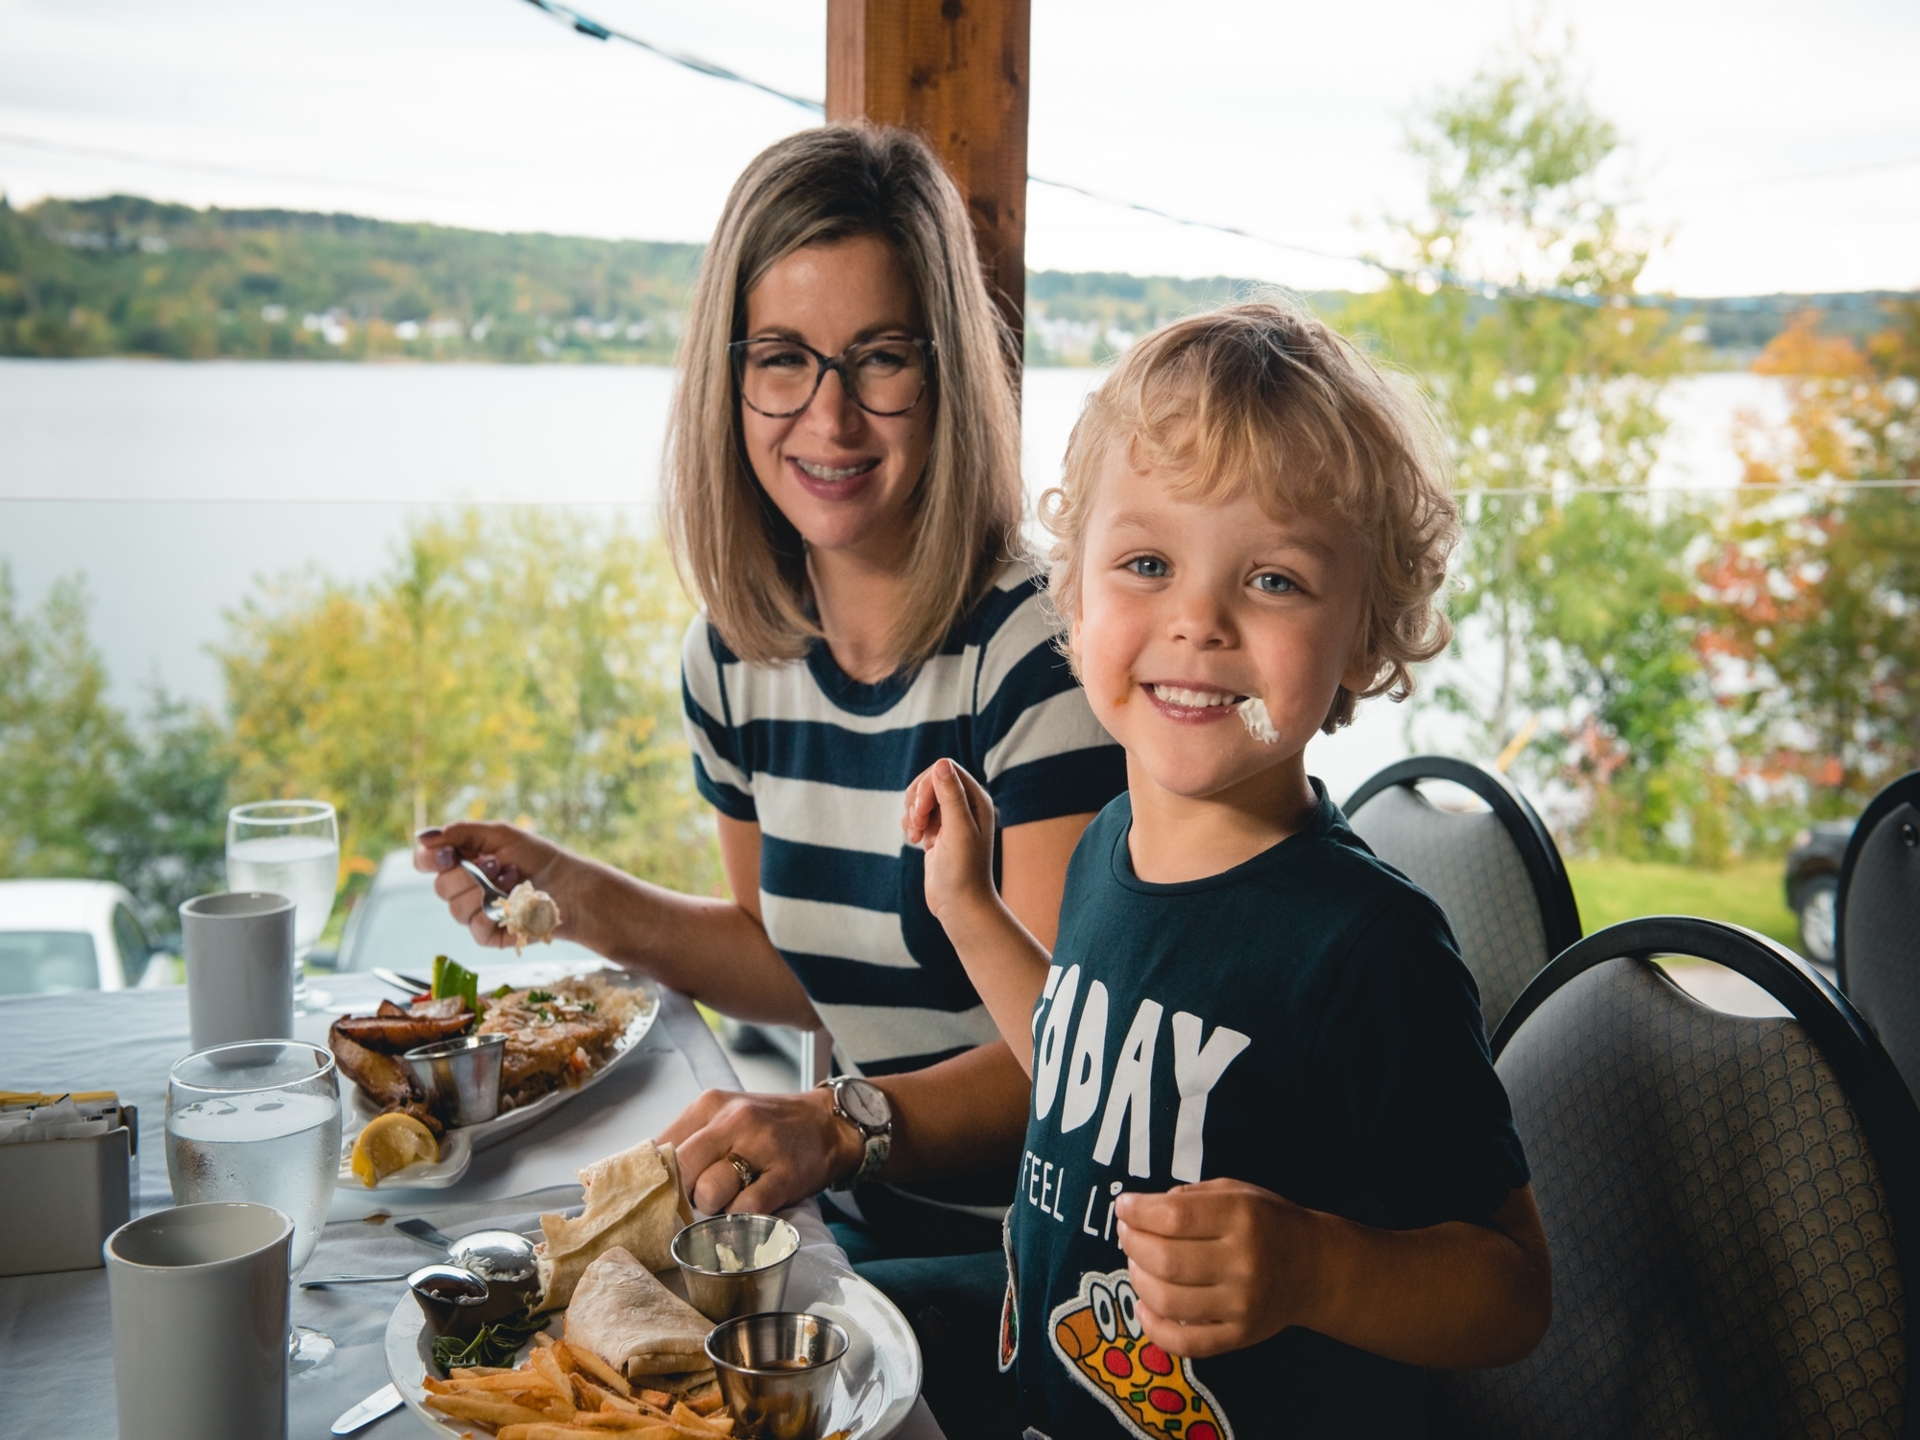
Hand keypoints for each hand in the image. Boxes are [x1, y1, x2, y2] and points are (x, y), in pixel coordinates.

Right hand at [413, 821, 570, 948]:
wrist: (569, 885)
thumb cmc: (536, 857)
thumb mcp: (500, 834)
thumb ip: (461, 832)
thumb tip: (422, 836)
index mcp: (461, 861)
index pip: (425, 861)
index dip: (429, 859)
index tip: (450, 854)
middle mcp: (462, 888)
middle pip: (440, 887)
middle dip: (470, 874)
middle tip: (498, 863)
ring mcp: (474, 913)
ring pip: (456, 908)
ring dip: (487, 891)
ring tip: (514, 880)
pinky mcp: (487, 935)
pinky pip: (474, 927)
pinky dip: (495, 914)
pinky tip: (515, 903)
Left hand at [657, 1088, 864, 1215]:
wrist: (829, 1124)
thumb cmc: (769, 1127)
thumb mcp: (725, 1118)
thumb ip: (690, 1140)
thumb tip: (651, 1177)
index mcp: (710, 1104)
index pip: (663, 1147)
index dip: (663, 1178)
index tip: (670, 1191)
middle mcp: (734, 1119)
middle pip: (683, 1171)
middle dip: (688, 1195)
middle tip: (705, 1198)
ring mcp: (762, 1145)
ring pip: (710, 1193)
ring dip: (717, 1208)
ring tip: (733, 1200)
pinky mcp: (786, 1174)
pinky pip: (746, 1210)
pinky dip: (742, 1221)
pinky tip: (752, 1212)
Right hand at [901, 758, 998, 926]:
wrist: (960, 905)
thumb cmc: (963, 871)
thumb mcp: (958, 830)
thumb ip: (950, 796)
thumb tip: (941, 763)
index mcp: (977, 800)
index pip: (945, 770)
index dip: (927, 785)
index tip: (921, 810)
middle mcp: (966, 806)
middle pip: (930, 781)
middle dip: (917, 799)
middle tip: (917, 824)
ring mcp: (950, 819)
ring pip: (920, 797)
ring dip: (911, 813)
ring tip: (916, 834)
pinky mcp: (937, 833)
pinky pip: (916, 814)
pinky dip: (910, 823)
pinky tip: (914, 840)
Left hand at [1115, 1179, 1325, 1358]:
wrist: (1316, 1268)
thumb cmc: (1268, 1222)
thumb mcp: (1236, 1192)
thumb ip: (1190, 1197)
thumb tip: (1141, 1211)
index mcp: (1241, 1217)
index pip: (1174, 1217)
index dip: (1138, 1212)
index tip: (1123, 1206)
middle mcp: (1242, 1262)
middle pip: (1165, 1259)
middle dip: (1132, 1243)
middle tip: (1126, 1233)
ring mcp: (1241, 1305)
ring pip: (1168, 1300)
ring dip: (1137, 1279)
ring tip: (1137, 1263)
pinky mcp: (1239, 1336)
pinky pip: (1185, 1343)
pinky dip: (1153, 1327)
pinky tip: (1144, 1306)